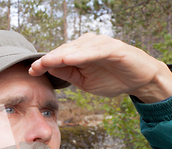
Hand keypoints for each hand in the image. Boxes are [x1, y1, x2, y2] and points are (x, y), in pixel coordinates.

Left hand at [29, 33, 171, 102]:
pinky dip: (82, 55)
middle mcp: (88, 45)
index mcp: (80, 52)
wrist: (139, 81)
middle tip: (35, 68)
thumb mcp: (85, 82)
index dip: (44, 63)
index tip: (31, 71)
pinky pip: (95, 51)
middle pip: (64, 50)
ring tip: (48, 62)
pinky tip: (70, 59)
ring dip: (62, 55)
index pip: (58, 56)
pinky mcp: (114, 48)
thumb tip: (48, 69)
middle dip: (48, 59)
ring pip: (77, 49)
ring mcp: (101, 45)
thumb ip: (68, 74)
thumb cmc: (112, 79)